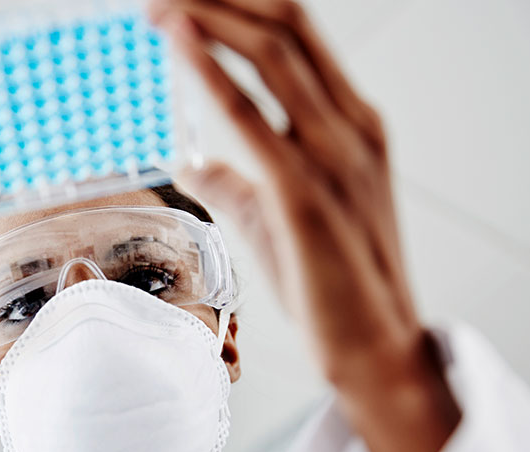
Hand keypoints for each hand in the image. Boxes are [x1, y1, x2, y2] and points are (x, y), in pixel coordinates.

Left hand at [149, 0, 458, 451]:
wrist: (371, 341)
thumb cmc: (328, 278)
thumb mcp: (274, 214)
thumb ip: (234, 180)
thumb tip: (190, 162)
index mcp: (352, 122)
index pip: (298, 36)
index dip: (243, 6)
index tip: (191, 1)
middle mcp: (350, 126)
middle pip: (285, 28)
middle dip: (221, 0)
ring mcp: (334, 155)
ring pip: (272, 57)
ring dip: (210, 20)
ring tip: (158, 8)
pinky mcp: (305, 193)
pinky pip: (253, 118)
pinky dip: (212, 72)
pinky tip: (179, 42)